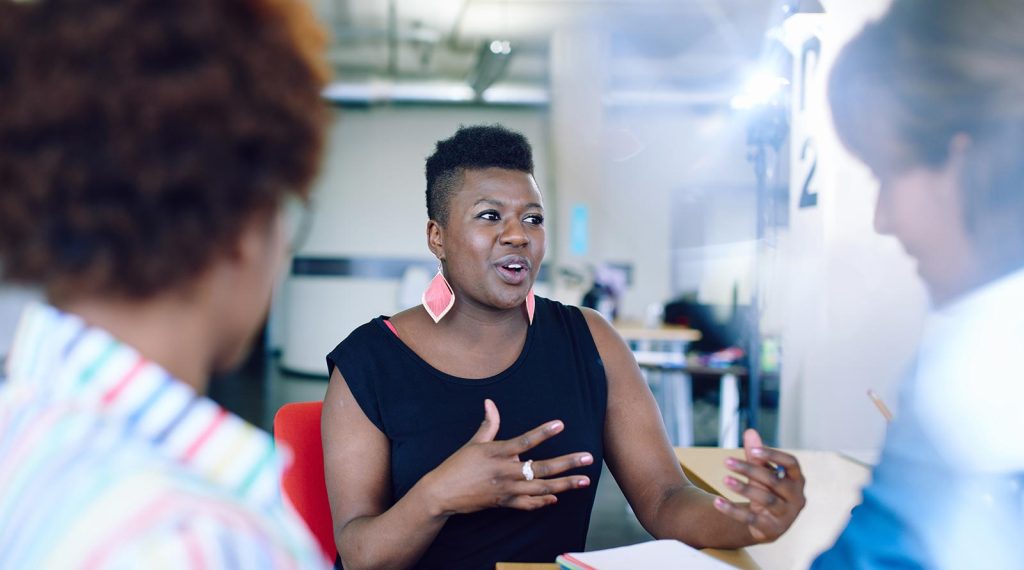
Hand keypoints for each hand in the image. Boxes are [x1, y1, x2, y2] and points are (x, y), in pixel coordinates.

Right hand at [421, 399, 592, 515]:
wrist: (442, 493)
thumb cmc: (457, 465)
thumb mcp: (473, 443)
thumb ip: (488, 424)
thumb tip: (490, 402)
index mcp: (498, 453)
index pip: (525, 441)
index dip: (543, 432)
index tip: (561, 425)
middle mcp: (505, 472)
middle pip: (542, 468)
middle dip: (568, 463)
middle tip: (588, 458)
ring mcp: (507, 489)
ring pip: (542, 488)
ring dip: (565, 485)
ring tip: (584, 481)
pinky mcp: (504, 503)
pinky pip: (528, 504)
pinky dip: (543, 501)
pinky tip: (557, 497)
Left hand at [712, 429, 805, 542]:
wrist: (767, 524)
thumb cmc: (767, 490)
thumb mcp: (762, 472)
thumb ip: (756, 454)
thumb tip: (750, 431)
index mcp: (797, 479)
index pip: (791, 463)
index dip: (773, 455)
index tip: (752, 450)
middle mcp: (797, 498)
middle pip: (774, 481)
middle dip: (750, 470)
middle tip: (726, 461)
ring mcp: (786, 516)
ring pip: (766, 500)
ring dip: (744, 488)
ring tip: (725, 479)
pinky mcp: (772, 530)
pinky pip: (751, 519)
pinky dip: (733, 510)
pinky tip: (717, 501)